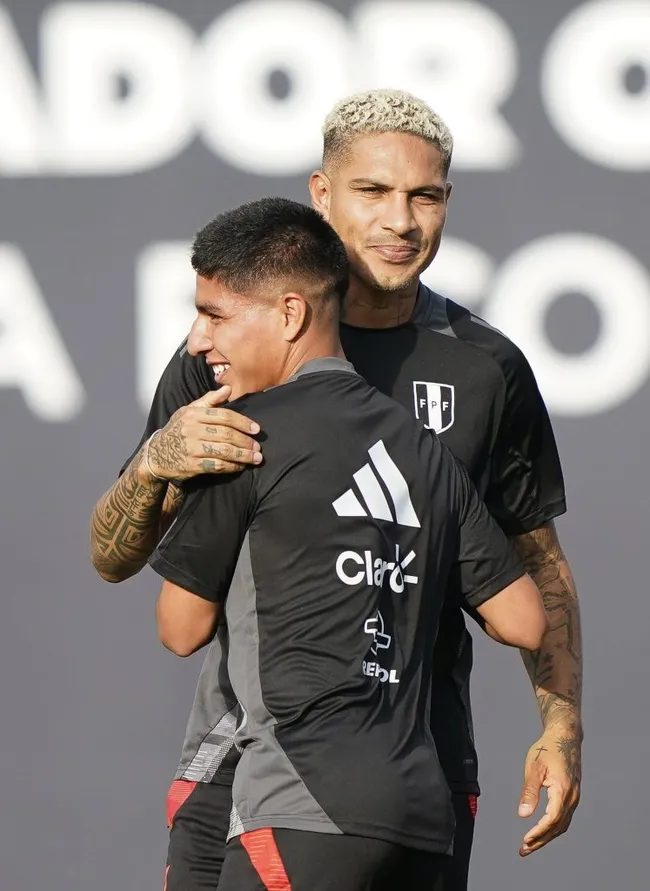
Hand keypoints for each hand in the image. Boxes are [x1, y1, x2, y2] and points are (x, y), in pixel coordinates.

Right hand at [144, 386, 261, 481]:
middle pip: (226, 434)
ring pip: (224, 451)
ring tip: (256, 458)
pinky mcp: (192, 465)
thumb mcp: (189, 411)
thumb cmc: (178, 430)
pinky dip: (232, 466)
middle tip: (258, 447)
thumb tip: (228, 389)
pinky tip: (241, 466)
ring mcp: (191, 448)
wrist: (156, 454)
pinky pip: (217, 466)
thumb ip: (209, 400)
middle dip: (245, 441)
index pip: (224, 416)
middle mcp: (192, 430)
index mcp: (193, 414)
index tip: (256, 429)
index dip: (242, 422)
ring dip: (243, 455)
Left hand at [517, 724, 580, 855]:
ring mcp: (574, 797)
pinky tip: (543, 830)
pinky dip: (553, 828)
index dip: (538, 832)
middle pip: (557, 827)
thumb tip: (523, 815)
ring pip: (562, 824)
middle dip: (541, 840)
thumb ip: (529, 792)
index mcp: (562, 790)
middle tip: (524, 850)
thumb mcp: (534, 768)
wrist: (565, 737)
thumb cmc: (547, 749)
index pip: (551, 819)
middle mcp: (572, 797)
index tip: (525, 841)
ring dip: (547, 837)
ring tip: (530, 845)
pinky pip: (564, 817)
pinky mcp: (572, 795)